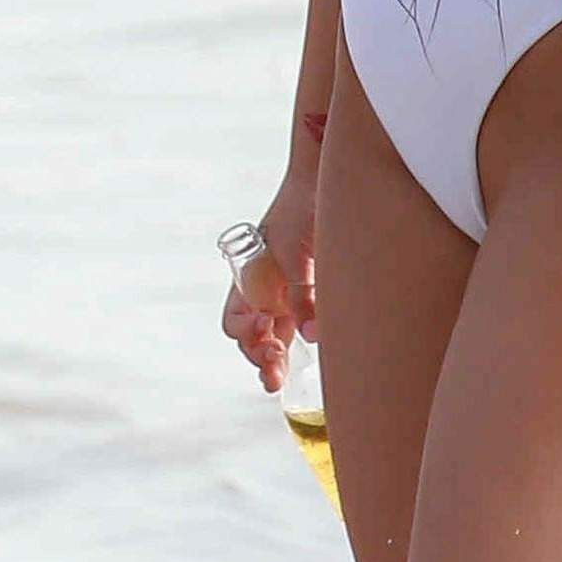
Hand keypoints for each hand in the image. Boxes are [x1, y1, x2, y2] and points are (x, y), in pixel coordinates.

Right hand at [222, 173, 317, 394]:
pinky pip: (304, 326)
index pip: (236, 321)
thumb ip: (303, 294)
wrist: (325, 183)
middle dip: (259, 358)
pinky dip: (307, 343)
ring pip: (277, 338)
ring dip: (276, 359)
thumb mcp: (298, 253)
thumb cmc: (303, 210)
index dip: (246, 334)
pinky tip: (319, 356)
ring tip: (279, 379)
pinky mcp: (314, 294)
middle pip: (253, 337)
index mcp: (250, 281)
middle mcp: (265, 292)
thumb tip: (311, 334)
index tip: (266, 334)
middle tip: (273, 374)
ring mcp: (290, 296)